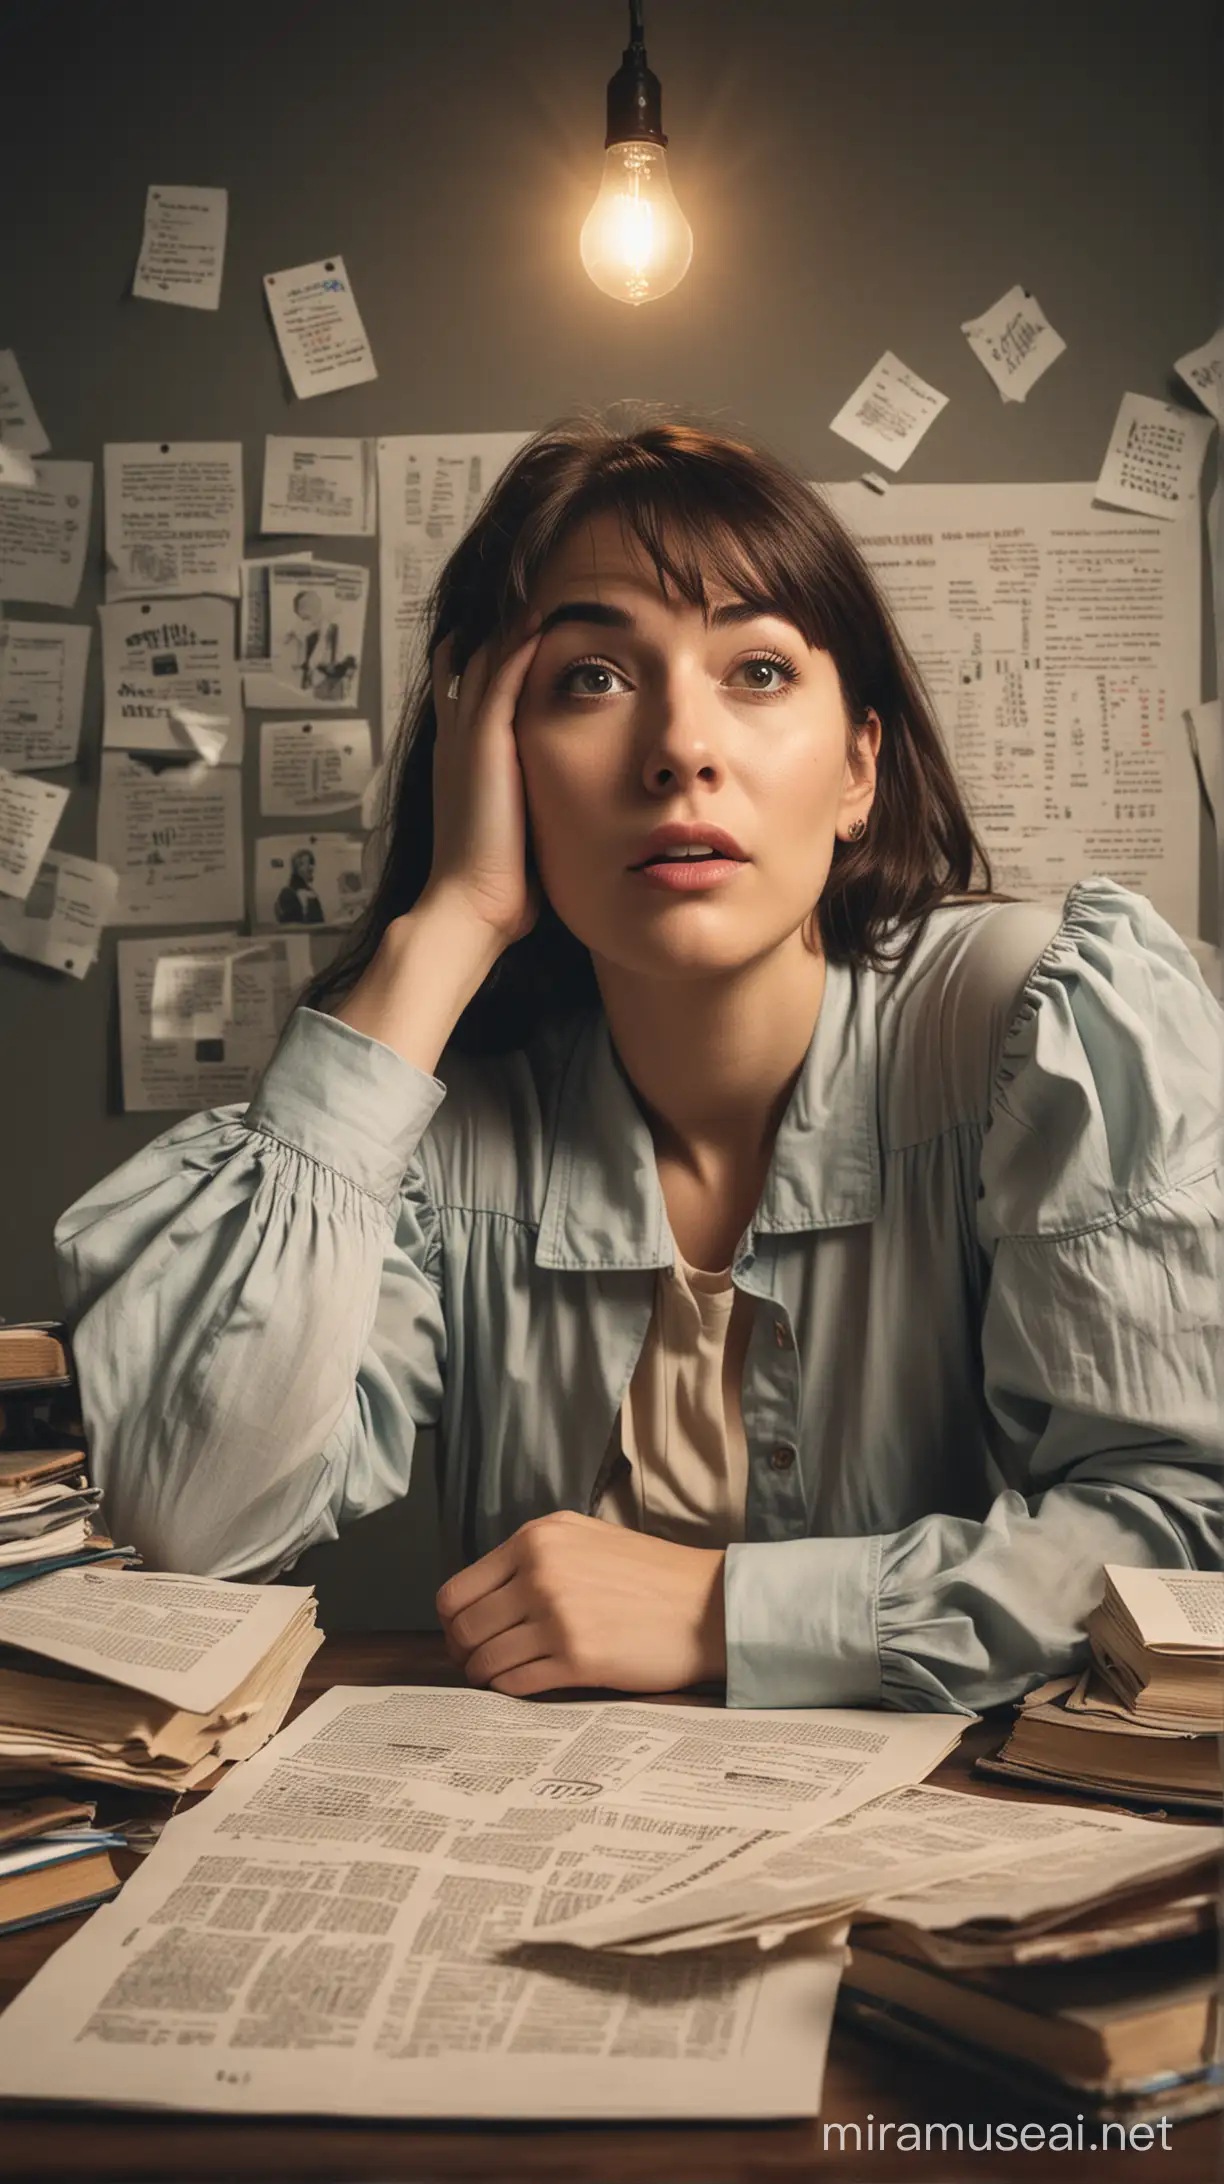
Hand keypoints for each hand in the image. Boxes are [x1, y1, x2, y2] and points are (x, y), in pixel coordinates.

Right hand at [422, 614, 543, 947]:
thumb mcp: (515, 834)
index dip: (488, 666)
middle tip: (519, 596)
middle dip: (493, 635)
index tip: (515, 639)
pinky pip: (500, 679)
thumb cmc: (498, 887)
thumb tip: (562, 819)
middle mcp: (456, 743)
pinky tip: (540, 622)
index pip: (469, 698)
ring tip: (533, 594)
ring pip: (482, 665)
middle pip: (468, 668)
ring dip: (509, 629)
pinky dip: (519, 648)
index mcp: (461, 764)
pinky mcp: (483, 743)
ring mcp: (466, 740)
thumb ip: (528, 810)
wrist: (471, 906)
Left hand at [436, 1511, 727, 1696]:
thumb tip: (484, 1595)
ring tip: (503, 1677)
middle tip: (478, 1664)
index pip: (457, 1590)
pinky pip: (515, 1683)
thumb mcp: (584, 1539)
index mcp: (537, 1538)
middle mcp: (540, 1572)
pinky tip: (528, 1684)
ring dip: (486, 1675)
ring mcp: (557, 1615)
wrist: (707, 1605)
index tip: (464, 1636)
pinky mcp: (576, 1658)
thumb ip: (533, 1556)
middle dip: (463, 1653)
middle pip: (464, 1628)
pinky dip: (511, 1690)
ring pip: (485, 1659)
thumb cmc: (650, 1576)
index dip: (454, 1622)